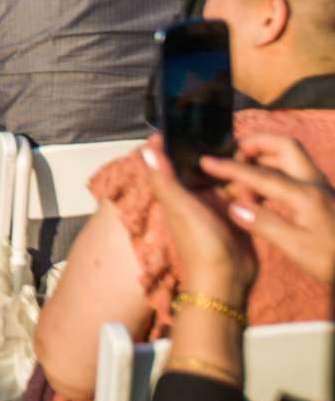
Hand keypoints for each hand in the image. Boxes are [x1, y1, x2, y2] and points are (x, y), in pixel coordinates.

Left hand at [138, 134, 256, 303]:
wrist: (228, 282)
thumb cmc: (200, 247)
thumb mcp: (181, 209)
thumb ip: (165, 181)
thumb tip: (146, 149)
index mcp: (175, 193)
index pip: (169, 160)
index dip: (173, 141)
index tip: (184, 119)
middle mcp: (193, 196)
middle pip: (197, 163)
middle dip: (206, 147)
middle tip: (221, 125)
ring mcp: (216, 203)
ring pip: (220, 174)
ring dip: (229, 160)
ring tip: (241, 141)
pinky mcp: (236, 211)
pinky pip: (240, 188)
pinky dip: (245, 177)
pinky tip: (254, 164)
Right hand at [202, 130, 334, 284]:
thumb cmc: (331, 260)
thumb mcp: (297, 247)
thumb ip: (265, 223)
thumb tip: (234, 205)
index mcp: (304, 194)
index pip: (260, 174)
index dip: (230, 168)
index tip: (205, 162)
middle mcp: (314, 183)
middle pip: (284, 146)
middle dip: (256, 144)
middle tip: (233, 155)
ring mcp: (321, 188)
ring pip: (291, 156)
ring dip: (265, 156)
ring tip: (243, 172)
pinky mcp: (322, 196)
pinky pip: (294, 171)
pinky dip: (274, 170)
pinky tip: (264, 190)